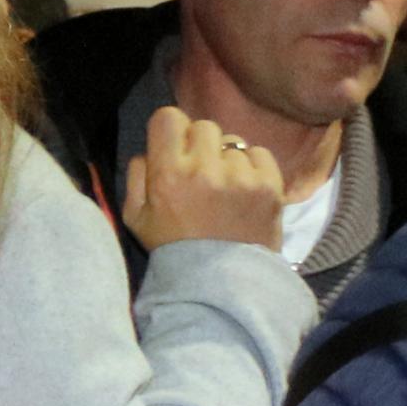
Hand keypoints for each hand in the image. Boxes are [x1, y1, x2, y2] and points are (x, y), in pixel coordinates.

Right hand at [122, 105, 283, 252]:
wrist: (221, 288)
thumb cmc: (175, 253)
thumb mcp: (136, 218)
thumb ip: (136, 175)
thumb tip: (150, 150)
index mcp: (168, 174)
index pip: (169, 117)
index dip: (171, 131)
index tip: (176, 151)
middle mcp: (205, 169)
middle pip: (203, 126)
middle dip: (200, 146)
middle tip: (202, 174)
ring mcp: (241, 177)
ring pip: (232, 143)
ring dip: (227, 160)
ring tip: (226, 190)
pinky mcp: (270, 187)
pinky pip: (260, 154)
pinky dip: (253, 168)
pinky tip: (245, 192)